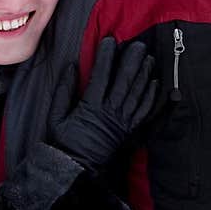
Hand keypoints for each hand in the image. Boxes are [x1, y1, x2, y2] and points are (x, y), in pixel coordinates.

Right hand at [48, 35, 156, 172]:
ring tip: (148, 58)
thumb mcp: (56, 116)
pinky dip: (150, 96)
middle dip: (132, 60)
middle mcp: (109, 112)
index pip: (101, 75)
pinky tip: (154, 83)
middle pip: (124, 81)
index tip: (110, 41)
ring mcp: (122, 121)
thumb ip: (63, 90)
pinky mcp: (129, 130)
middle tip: (138, 44)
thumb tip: (71, 67)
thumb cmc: (63, 142)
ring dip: (144, 74)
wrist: (76, 168)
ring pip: (137, 93)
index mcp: (90, 106)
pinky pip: (143, 111)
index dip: (106, 56)